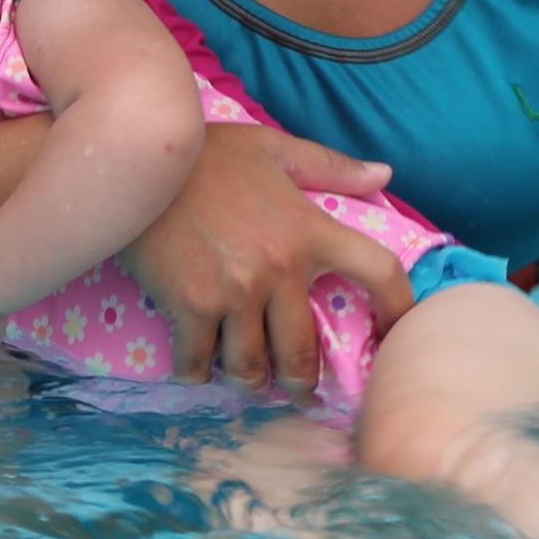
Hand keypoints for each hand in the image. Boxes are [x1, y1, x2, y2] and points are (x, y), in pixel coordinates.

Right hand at [121, 124, 414, 398]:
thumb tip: (385, 175)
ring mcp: (235, 291)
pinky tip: (195, 365)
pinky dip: (197, 372)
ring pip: (252, 368)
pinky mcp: (190, 304)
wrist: (140, 156)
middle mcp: (279, 268)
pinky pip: (199, 362)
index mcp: (309, 229)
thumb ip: (330, 166)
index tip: (392, 337)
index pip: (377, 271)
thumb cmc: (207, 152)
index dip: (398, 309)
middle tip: (297, 391)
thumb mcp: (272, 147)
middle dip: (302, 383)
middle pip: (304, 353)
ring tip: (246, 381)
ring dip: (250, 382)